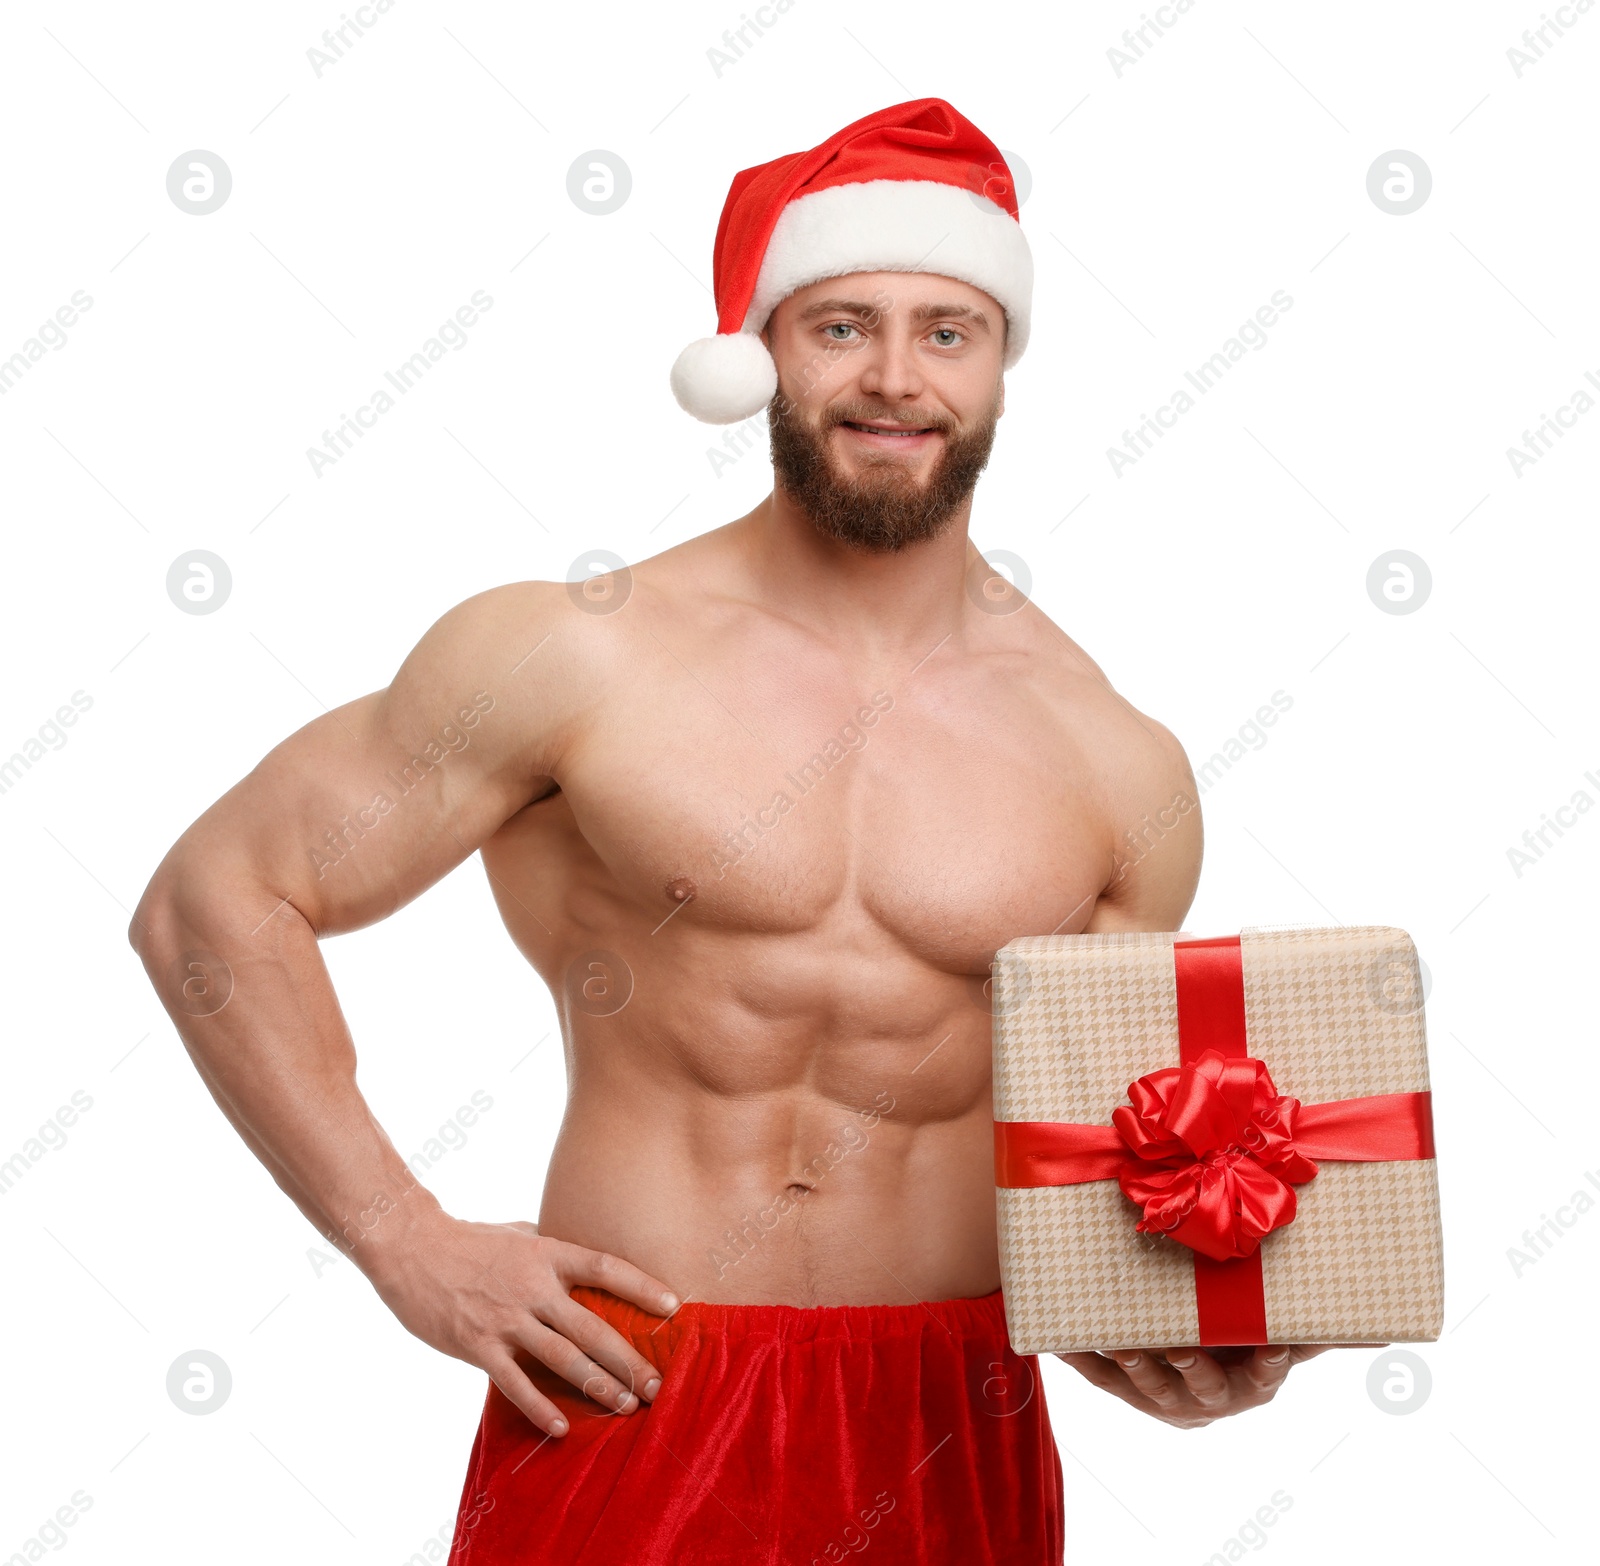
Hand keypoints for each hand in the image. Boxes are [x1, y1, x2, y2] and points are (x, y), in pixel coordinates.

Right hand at [365, 1214, 679, 1437]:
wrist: (411, 1248)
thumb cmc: (469, 1240)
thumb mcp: (518, 1233)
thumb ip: (550, 1247)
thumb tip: (580, 1256)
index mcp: (547, 1253)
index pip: (605, 1268)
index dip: (642, 1286)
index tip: (674, 1304)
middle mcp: (533, 1286)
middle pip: (592, 1327)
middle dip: (629, 1359)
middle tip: (656, 1384)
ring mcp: (506, 1318)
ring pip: (563, 1358)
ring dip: (598, 1386)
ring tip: (626, 1406)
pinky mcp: (478, 1344)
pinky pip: (515, 1383)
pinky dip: (539, 1407)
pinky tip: (561, 1427)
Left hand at [1057, 1343, 1337, 1427]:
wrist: (1187, 1368)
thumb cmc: (1241, 1345)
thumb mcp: (1276, 1336)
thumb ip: (1319, 1333)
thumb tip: (1382, 1333)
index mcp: (1250, 1382)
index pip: (1265, 1376)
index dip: (1267, 1364)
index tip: (1271, 1347)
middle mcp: (1207, 1398)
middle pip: (1201, 1388)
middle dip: (1190, 1368)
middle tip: (1180, 1346)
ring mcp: (1163, 1396)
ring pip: (1149, 1387)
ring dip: (1135, 1367)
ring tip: (1121, 1344)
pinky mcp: (1121, 1388)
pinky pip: (1099, 1376)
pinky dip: (1082, 1358)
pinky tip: (1062, 1340)